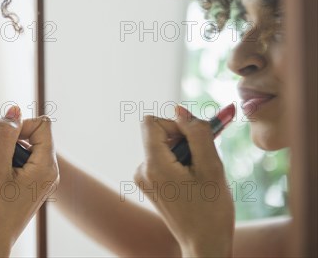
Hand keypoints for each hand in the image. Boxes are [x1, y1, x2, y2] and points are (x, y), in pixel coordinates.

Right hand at [0, 106, 57, 256]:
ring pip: (15, 151)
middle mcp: (46, 172)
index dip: (17, 124)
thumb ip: (4, 135)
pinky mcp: (25, 188)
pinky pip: (12, 166)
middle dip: (1, 143)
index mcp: (46, 166)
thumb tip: (14, 110)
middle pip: (27, 136)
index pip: (40, 124)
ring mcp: (37, 181)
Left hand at [134, 106, 234, 256]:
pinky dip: (180, 164)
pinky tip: (194, 182)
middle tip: (206, 157)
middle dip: (184, 140)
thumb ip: (197, 133)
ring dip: (185, 153)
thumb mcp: (211, 167)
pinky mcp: (150, 185)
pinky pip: (164, 161)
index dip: (176, 124)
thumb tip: (179, 109)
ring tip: (201, 175)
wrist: (205, 245)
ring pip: (164, 148)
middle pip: (159, 134)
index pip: (152, 122)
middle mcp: (141, 170)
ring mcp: (144, 179)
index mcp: (153, 165)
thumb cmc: (211, 210)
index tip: (195, 138)